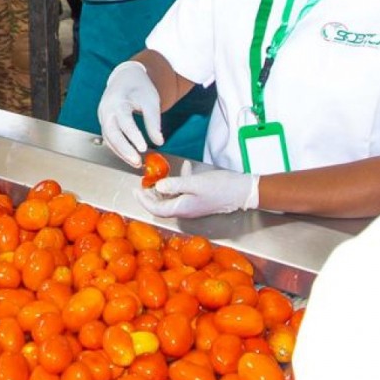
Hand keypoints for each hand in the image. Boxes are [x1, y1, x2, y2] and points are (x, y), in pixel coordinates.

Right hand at [97, 61, 163, 168]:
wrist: (125, 78)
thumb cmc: (139, 88)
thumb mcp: (150, 101)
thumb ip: (153, 121)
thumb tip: (159, 142)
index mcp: (117, 101)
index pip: (125, 121)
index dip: (133, 136)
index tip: (144, 148)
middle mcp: (106, 110)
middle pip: (112, 133)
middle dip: (124, 149)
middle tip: (137, 161)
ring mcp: (103, 118)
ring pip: (109, 139)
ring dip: (121, 153)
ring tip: (136, 163)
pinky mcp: (105, 124)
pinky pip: (110, 139)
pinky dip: (119, 149)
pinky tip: (130, 157)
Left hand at [138, 162, 259, 218]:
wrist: (244, 192)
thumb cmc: (221, 186)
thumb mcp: (195, 183)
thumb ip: (175, 184)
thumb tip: (158, 186)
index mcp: (182, 207)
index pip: (156, 208)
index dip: (144, 200)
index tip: (135, 190)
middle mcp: (186, 210)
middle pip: (162, 206)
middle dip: (150, 196)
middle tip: (143, 184)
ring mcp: (194, 206)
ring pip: (172, 200)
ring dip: (163, 190)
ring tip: (157, 178)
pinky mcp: (201, 200)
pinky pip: (184, 194)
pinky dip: (178, 184)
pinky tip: (183, 170)